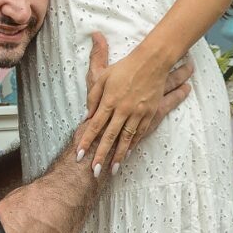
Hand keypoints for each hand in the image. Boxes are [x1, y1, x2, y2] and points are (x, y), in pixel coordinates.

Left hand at [75, 40, 192, 173]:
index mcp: (109, 100)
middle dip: (101, 155)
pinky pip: (140, 132)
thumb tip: (88, 115)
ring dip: (119, 155)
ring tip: (112, 169)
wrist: (152, 62)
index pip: (95, 125)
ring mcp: (137, 113)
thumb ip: (94, 97)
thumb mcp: (103, 77)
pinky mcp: (149, 113)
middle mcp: (122, 109)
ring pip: (126, 138)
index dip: (87, 141)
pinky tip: (128, 153)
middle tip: (94, 171)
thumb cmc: (125, 67)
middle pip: (109, 136)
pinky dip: (133, 144)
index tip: (80, 154)